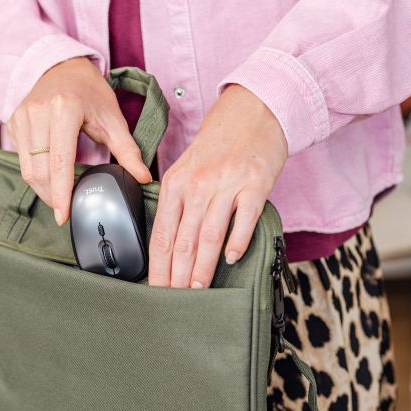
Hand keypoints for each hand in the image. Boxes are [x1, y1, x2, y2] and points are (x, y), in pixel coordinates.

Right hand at [8, 57, 151, 224]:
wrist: (63, 67)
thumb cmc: (90, 92)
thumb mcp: (113, 117)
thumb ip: (127, 150)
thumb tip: (142, 178)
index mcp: (65, 109)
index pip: (60, 161)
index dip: (61, 193)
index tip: (64, 215)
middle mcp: (39, 112)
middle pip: (41, 170)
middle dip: (52, 196)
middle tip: (67, 208)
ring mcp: (23, 117)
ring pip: (27, 169)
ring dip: (42, 189)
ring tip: (59, 196)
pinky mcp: (14, 122)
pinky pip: (21, 158)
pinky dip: (35, 173)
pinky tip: (49, 175)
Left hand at [148, 85, 286, 288]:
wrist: (253, 110)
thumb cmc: (219, 144)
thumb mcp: (186, 168)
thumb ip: (176, 201)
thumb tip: (168, 245)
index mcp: (175, 183)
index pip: (161, 234)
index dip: (157, 266)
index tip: (156, 289)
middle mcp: (197, 184)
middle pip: (182, 240)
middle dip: (176, 275)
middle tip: (174, 300)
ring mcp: (226, 184)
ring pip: (209, 235)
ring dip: (202, 267)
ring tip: (198, 289)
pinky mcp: (255, 184)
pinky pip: (243, 220)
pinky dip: (237, 242)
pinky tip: (232, 259)